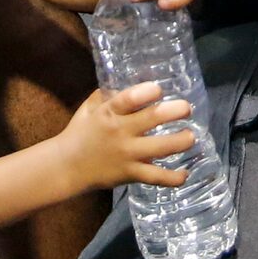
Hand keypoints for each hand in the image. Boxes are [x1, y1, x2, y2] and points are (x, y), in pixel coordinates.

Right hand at [61, 82, 193, 192]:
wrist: (66, 167)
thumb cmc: (81, 131)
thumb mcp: (91, 107)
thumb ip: (110, 94)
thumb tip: (132, 80)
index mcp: (109, 112)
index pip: (128, 99)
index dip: (146, 92)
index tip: (159, 89)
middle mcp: (120, 132)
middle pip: (150, 120)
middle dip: (174, 112)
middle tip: (187, 108)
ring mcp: (127, 155)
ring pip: (158, 148)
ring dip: (179, 142)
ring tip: (191, 136)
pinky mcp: (130, 174)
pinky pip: (154, 177)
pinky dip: (172, 178)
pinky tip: (185, 174)